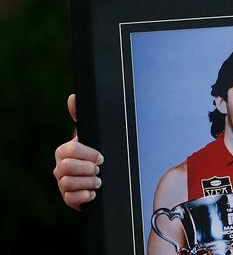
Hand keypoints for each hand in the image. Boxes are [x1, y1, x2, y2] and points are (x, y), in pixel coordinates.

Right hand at [53, 94, 103, 209]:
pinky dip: (84, 196)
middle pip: (66, 168)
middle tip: (100, 169)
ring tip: (99, 181)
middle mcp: (60, 167)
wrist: (108, 174)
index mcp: (64, 151)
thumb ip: (82, 116)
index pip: (70, 151)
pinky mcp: (69, 198)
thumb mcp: (93, 134)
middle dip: (87, 169)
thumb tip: (72, 97)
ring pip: (68, 183)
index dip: (88, 154)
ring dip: (88, 182)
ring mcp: (63, 184)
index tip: (101, 157)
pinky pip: (70, 199)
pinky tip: (94, 193)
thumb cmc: (98, 152)